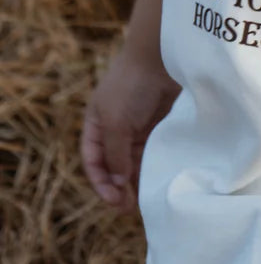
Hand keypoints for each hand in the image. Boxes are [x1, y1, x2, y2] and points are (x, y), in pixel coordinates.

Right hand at [81, 46, 180, 212]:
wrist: (163, 54)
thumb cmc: (132, 85)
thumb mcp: (116, 122)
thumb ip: (115, 154)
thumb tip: (118, 183)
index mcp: (96, 124)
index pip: (93, 161)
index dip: (100, 183)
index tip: (113, 200)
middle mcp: (115, 126)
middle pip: (114, 165)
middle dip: (119, 187)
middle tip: (130, 208)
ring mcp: (138, 125)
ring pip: (134, 161)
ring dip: (137, 180)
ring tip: (145, 200)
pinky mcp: (159, 123)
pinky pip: (153, 151)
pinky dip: (153, 166)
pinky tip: (158, 180)